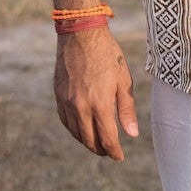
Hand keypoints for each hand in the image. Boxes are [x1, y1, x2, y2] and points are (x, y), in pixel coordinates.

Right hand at [53, 27, 138, 159]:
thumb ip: (126, 110)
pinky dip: (74, 130)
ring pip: (75, 133)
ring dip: (87, 142)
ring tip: (97, 143)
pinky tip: (82, 129)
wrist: (80, 34)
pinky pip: (65, 121)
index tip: (119, 157)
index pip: (107, 138)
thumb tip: (132, 134)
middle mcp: (80, 106)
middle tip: (109, 152)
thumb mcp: (123, 80)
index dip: (114, 151)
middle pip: (89, 140)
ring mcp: (67, 102)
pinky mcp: (58, 95)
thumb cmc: (107, 54)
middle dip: (100, 150)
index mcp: (100, 103)